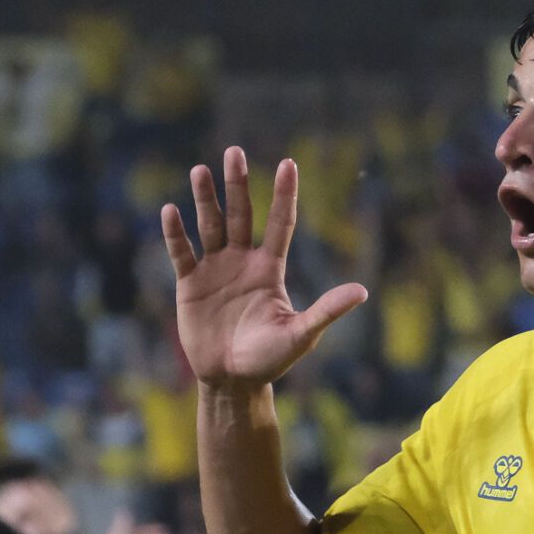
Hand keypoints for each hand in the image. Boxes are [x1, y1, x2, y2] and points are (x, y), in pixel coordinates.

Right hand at [161, 147, 367, 389]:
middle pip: (241, 215)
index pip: (280, 224)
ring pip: (209, 225)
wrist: (233, 380)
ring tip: (200, 171)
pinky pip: (182, 253)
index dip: (283, 195)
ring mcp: (215, 270)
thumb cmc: (271, 359)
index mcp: (270, 269)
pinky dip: (175, 234)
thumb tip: (362, 291)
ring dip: (204, 199)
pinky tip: (170, 210)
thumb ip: (327, 310)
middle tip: (235, 152)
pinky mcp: (189, 284)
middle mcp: (242, 261)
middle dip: (237, 184)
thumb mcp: (302, 334)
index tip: (288, 163)